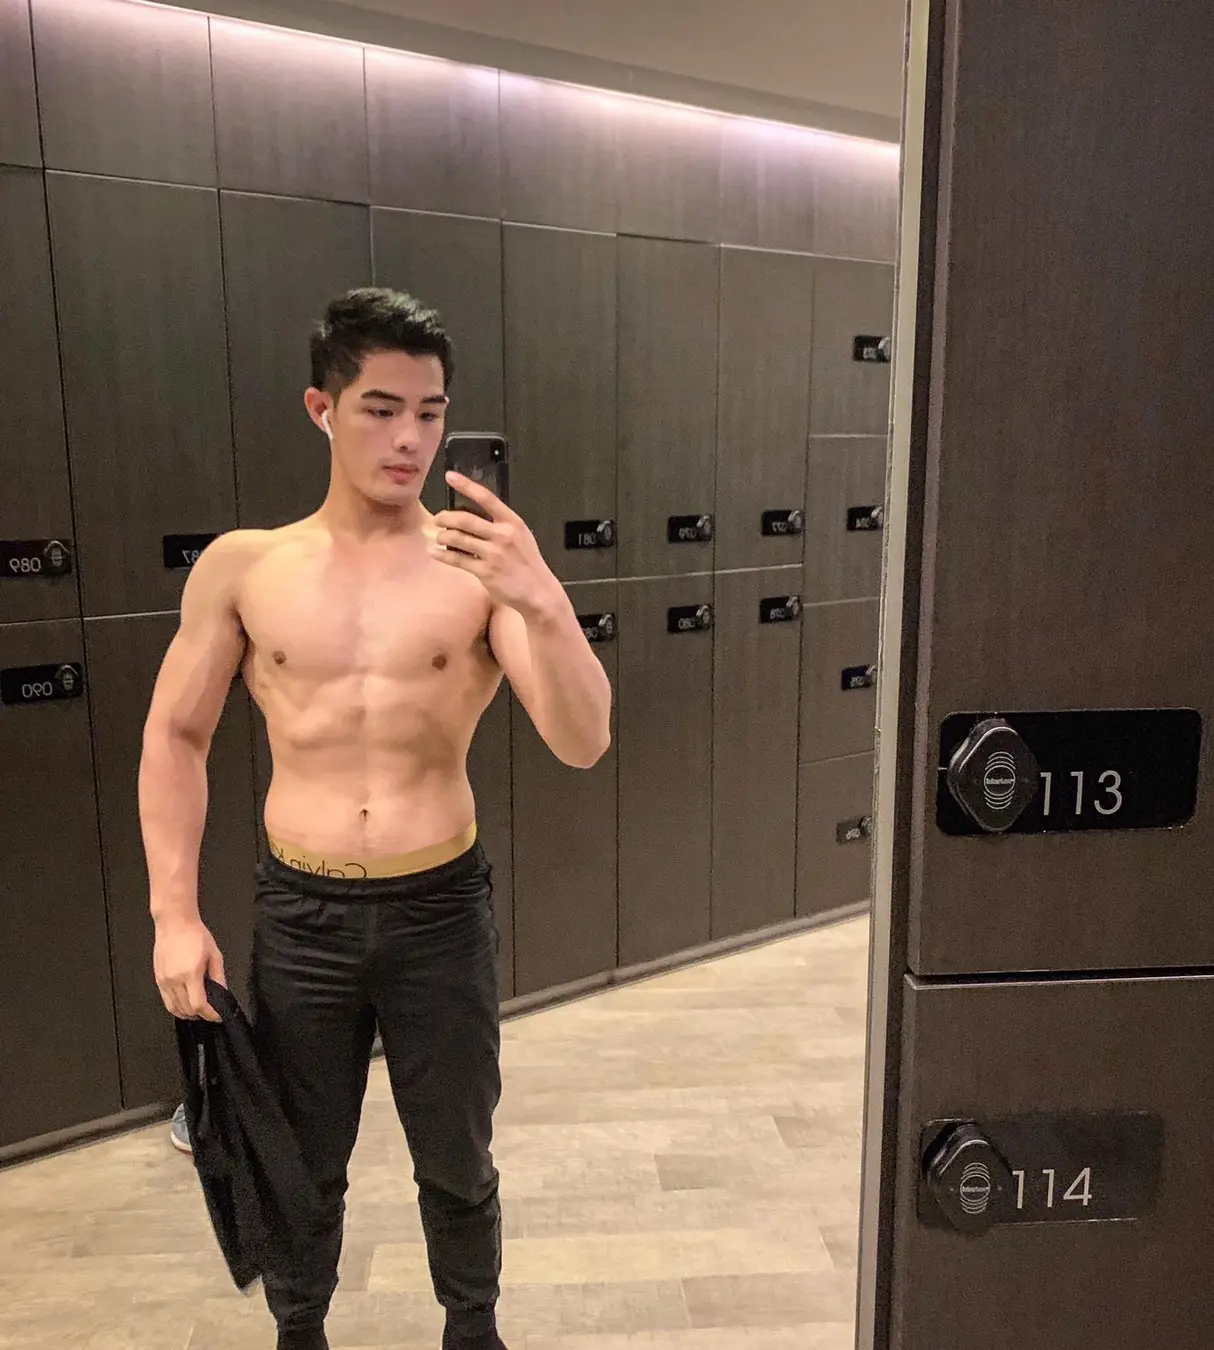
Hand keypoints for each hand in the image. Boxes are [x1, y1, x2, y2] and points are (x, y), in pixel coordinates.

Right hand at [153, 916, 225, 1021]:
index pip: (199, 1005)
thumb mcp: (214, 955)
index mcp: (190, 974)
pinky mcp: (158, 979)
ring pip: (174, 1008)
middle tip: (211, 1013)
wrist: (175, 923)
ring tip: (199, 1012)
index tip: (217, 1016)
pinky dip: (176, 1007)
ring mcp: (164, 981)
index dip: (209, 1015)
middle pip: (186, 1010)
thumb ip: (218, 977)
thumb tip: (223, 992)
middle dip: (200, 1015)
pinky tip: (185, 1005)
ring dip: (187, 1014)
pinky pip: (166, 1001)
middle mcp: (174, 980)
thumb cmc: (195, 934)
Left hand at [430, 471, 562, 616]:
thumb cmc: (527, 564)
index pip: (486, 498)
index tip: (451, 476)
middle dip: (445, 517)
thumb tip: (471, 518)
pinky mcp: (486, 572)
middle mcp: (503, 535)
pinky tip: (434, 552)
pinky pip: (457, 560)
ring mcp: (494, 554)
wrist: (538, 591)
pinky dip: (442, 555)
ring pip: (458, 539)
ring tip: (439, 537)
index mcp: (512, 522)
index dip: (466, 485)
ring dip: (443, 536)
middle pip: (465, 519)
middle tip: (438, 519)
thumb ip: (500, 525)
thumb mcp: (520, 536)